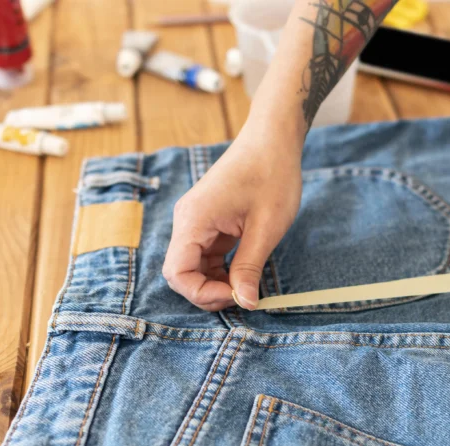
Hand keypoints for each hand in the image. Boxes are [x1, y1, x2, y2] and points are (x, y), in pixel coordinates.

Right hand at [163, 132, 301, 310]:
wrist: (273, 140)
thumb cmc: (272, 175)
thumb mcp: (266, 227)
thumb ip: (250, 267)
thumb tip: (245, 302)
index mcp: (193, 219)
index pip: (176, 273)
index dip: (202, 293)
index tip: (236, 295)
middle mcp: (187, 221)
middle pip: (181, 273)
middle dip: (208, 291)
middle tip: (243, 295)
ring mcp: (195, 221)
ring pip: (193, 266)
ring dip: (216, 282)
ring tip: (247, 285)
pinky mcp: (207, 222)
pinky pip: (205, 255)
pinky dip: (221, 269)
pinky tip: (244, 272)